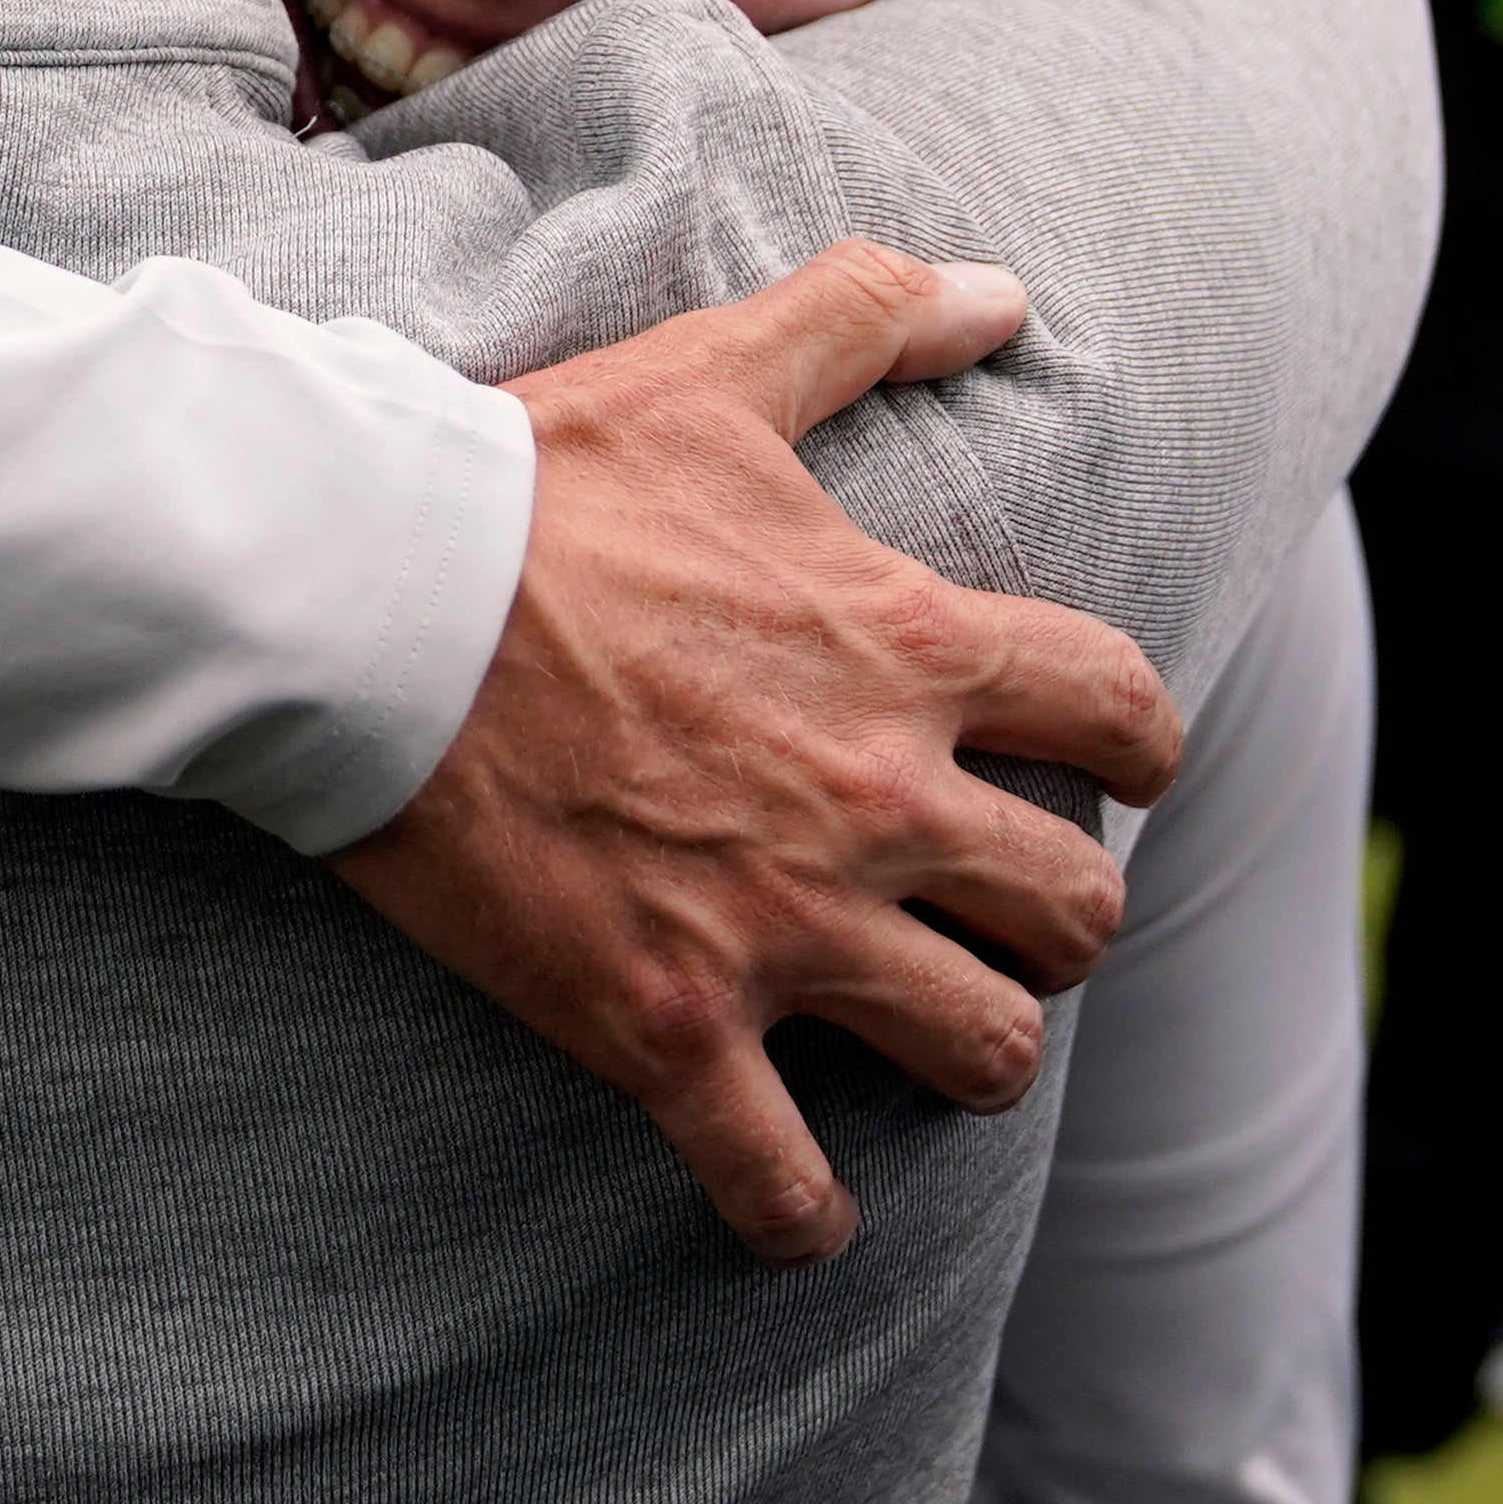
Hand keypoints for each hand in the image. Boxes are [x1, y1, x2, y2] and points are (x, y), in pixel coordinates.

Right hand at [330, 240, 1180, 1266]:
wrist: (365, 600)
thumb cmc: (532, 483)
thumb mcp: (715, 375)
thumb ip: (866, 321)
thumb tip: (1000, 289)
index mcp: (910, 646)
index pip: (1122, 713)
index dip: (1137, 750)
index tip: (1111, 770)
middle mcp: (879, 800)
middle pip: (1079, 911)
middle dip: (1056, 918)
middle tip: (992, 910)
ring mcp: (782, 927)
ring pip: (983, 1051)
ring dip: (968, 1051)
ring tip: (921, 1038)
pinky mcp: (668, 1026)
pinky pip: (784, 1183)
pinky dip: (800, 1214)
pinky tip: (795, 1209)